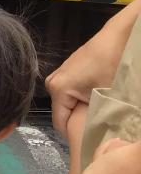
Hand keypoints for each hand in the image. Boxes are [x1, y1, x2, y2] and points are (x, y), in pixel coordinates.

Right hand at [46, 1, 140, 136]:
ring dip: (83, 110)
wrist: (121, 35)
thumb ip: (95, 118)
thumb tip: (94, 137)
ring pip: (69, 104)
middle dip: (80, 121)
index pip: (61, 124)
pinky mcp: (69, 71)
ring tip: (102, 110)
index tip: (94, 138)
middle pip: (63, 114)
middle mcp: (53, 82)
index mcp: (58, 89)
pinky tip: (99, 96)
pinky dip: (84, 99)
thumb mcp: (107, 96)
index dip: (77, 135)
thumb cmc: (113, 64)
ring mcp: (59, 75)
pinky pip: (72, 93)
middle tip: (101, 124)